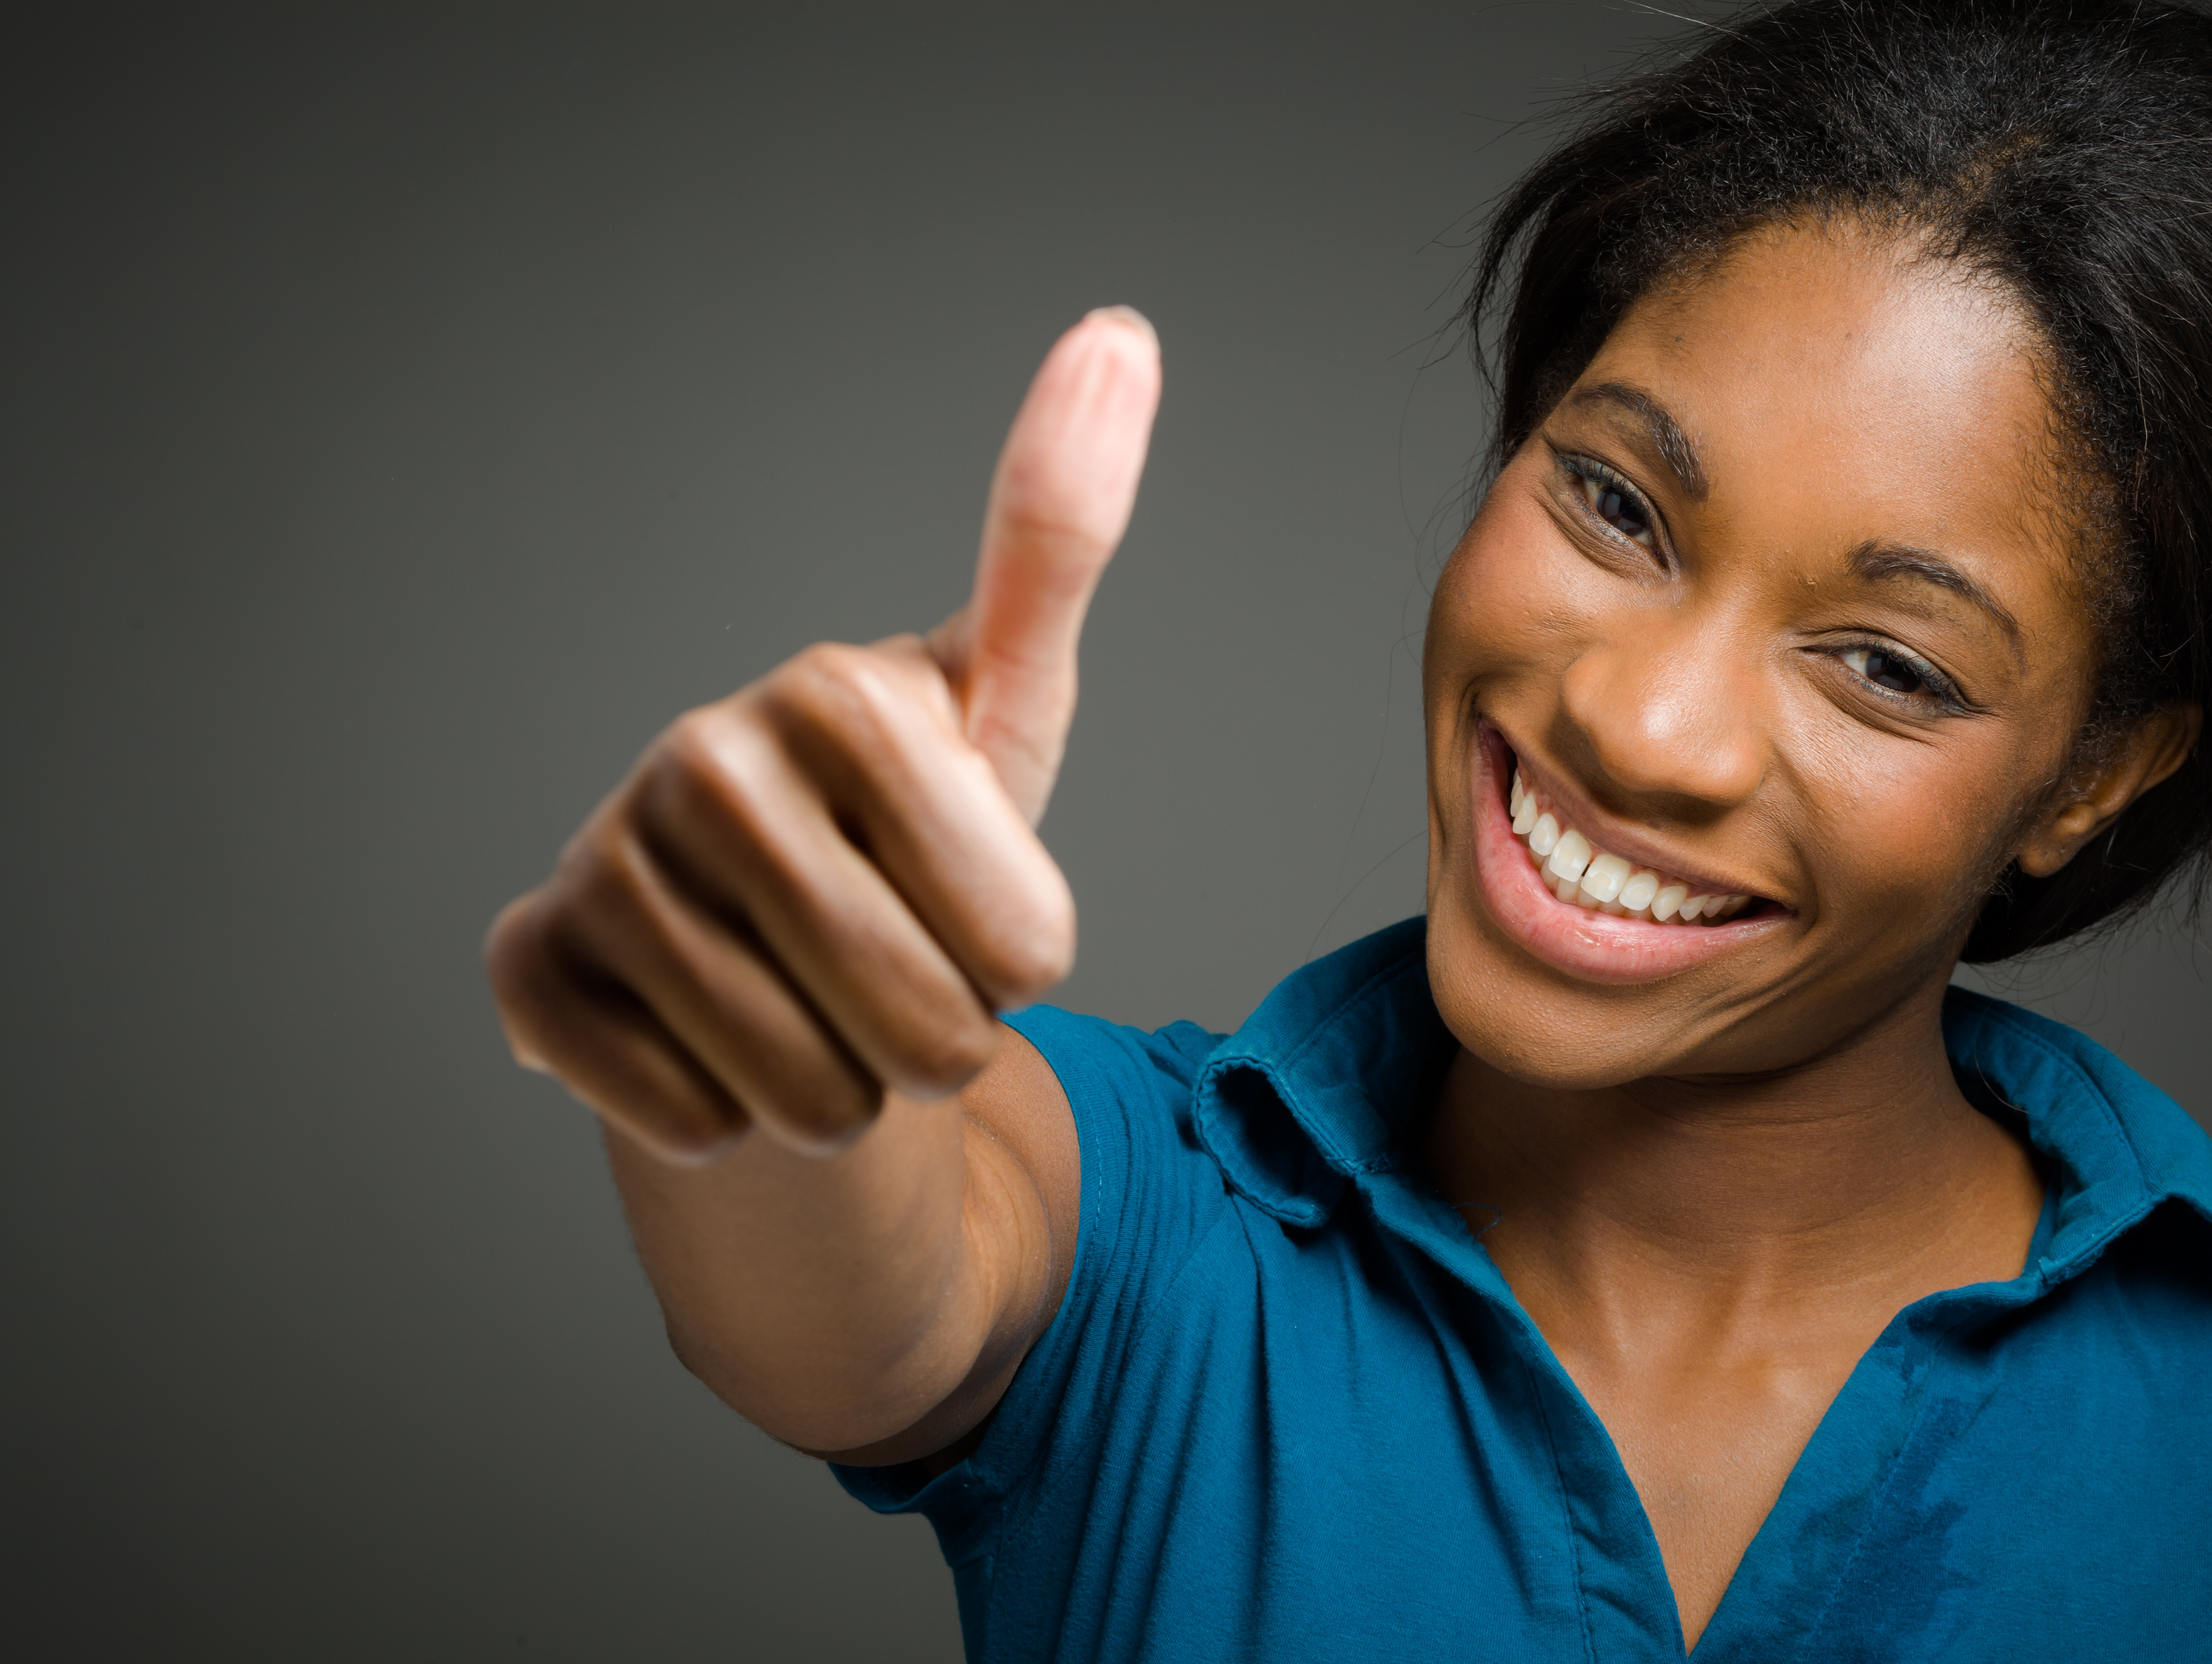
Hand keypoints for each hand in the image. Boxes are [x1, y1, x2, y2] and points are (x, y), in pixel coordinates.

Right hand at [487, 309, 1161, 1162]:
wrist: (757, 939)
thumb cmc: (904, 828)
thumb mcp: (1005, 706)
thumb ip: (1060, 544)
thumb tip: (1119, 327)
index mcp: (837, 691)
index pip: (1022, 941)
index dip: (1019, 962)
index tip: (975, 906)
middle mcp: (700, 758)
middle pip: (922, 1028)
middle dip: (939, 1042)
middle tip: (897, 978)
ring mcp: (602, 863)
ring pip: (807, 1101)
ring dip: (841, 1094)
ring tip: (810, 1007)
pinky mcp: (528, 970)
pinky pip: (688, 1121)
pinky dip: (723, 1119)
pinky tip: (706, 1037)